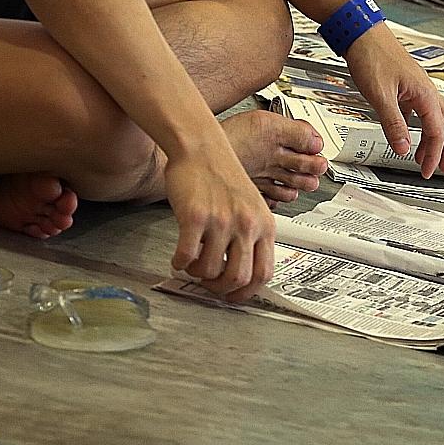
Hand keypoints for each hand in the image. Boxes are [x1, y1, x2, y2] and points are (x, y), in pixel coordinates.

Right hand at [165, 134, 276, 301]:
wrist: (202, 148)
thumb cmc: (222, 176)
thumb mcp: (251, 207)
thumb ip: (250, 236)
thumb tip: (242, 270)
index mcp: (265, 225)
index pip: (264, 273)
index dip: (247, 292)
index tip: (234, 296)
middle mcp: (247, 225)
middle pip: (239, 278)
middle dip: (221, 289)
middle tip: (208, 285)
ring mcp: (222, 221)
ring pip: (211, 270)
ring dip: (198, 275)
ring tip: (192, 266)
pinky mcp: (196, 216)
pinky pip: (187, 255)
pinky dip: (180, 264)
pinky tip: (178, 259)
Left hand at [343, 25, 443, 177]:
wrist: (361, 32)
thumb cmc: (371, 56)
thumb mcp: (380, 95)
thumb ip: (393, 124)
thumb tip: (403, 149)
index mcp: (426, 95)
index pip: (438, 132)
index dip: (434, 155)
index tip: (427, 172)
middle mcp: (427, 92)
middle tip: (442, 168)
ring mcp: (419, 89)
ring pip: (437, 119)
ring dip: (434, 140)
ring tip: (424, 157)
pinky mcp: (407, 87)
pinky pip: (421, 112)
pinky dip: (419, 128)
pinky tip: (407, 135)